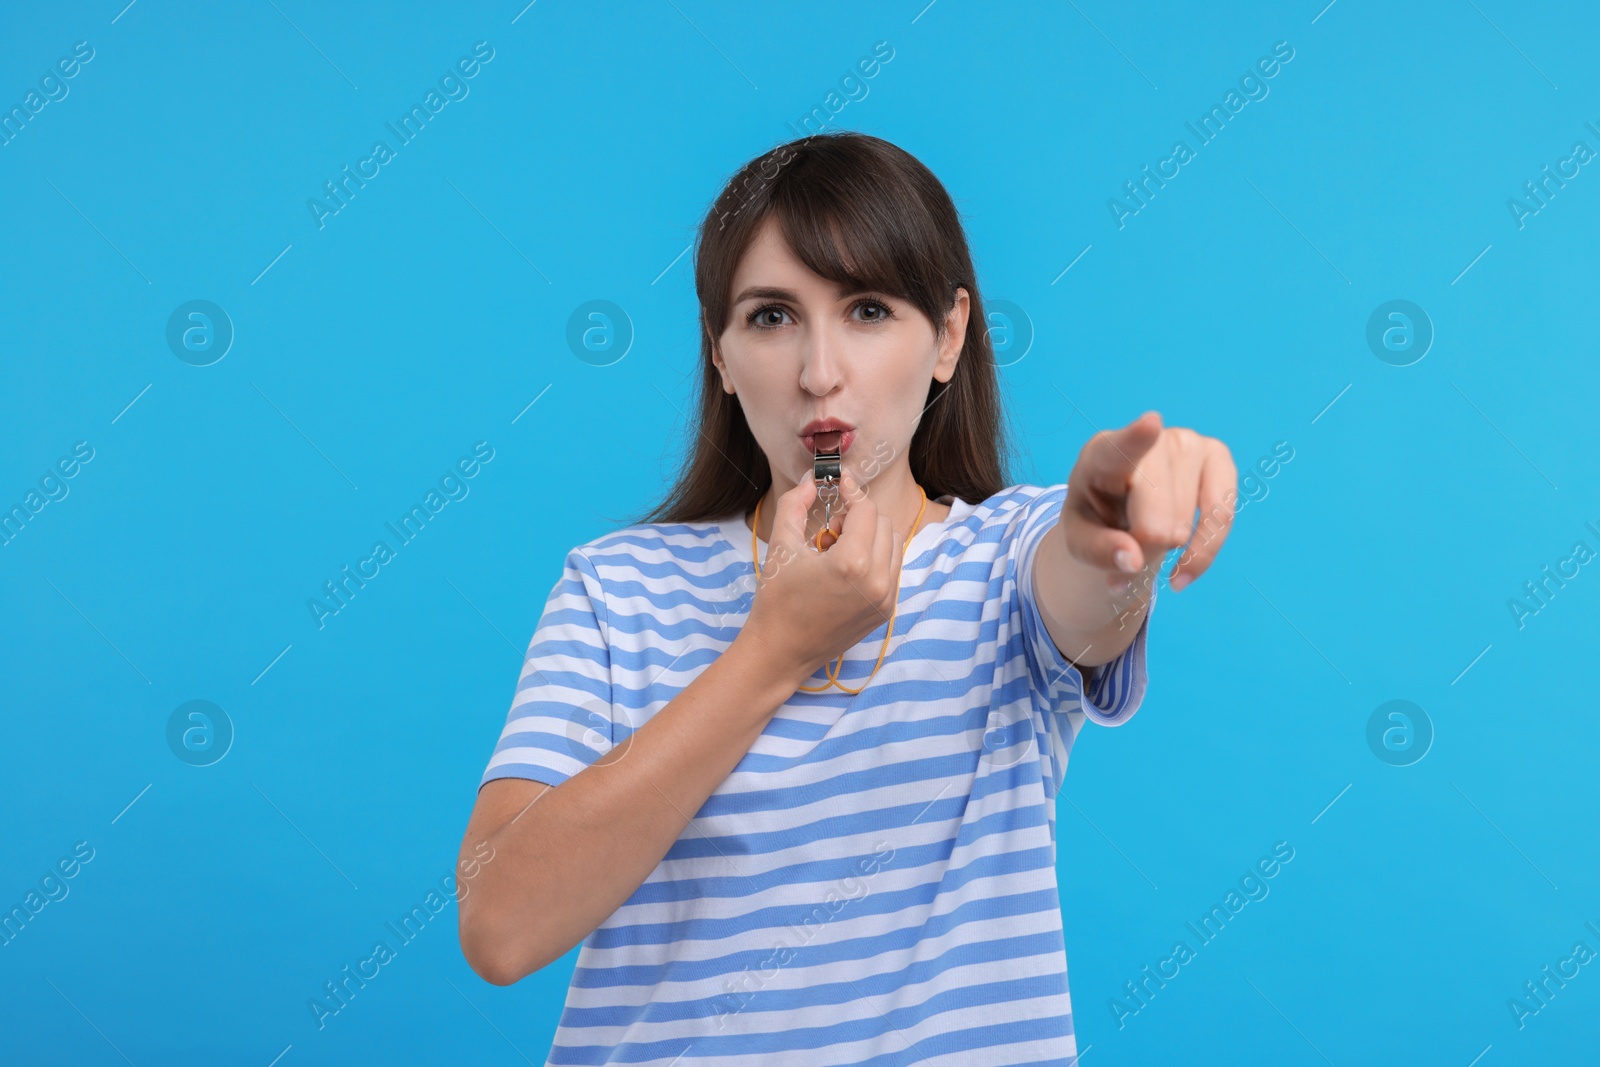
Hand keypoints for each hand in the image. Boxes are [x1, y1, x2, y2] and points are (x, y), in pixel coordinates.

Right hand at [737, 469, 904, 686]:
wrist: (781, 651)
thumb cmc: (777, 599)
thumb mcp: (781, 546)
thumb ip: (794, 504)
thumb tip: (810, 481)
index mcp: (852, 563)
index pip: (866, 510)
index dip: (852, 493)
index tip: (840, 486)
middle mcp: (877, 581)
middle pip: (884, 524)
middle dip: (860, 517)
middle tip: (831, 531)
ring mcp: (885, 599)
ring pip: (894, 545)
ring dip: (871, 537)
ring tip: (839, 550)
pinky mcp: (886, 611)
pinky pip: (892, 569)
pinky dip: (876, 558)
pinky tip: (847, 570)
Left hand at [1060, 411, 1237, 593]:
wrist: (1122, 509)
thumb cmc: (1097, 518)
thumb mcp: (1079, 541)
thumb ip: (1098, 551)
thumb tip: (1133, 561)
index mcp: (1102, 453)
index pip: (1122, 448)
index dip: (1137, 438)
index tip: (1151, 424)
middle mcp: (1150, 439)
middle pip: (1156, 522)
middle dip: (1143, 550)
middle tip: (1127, 545)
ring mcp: (1189, 443)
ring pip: (1184, 527)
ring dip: (1166, 550)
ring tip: (1147, 537)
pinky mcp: (1219, 458)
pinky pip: (1221, 519)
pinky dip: (1202, 554)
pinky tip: (1181, 572)